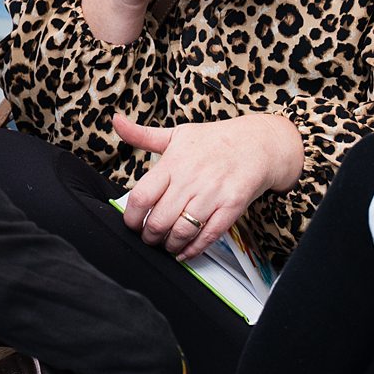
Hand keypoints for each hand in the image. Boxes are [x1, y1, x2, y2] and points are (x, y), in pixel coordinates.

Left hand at [114, 112, 302, 259]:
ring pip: (182, 231)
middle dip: (149, 236)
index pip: (142, 196)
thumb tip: (116, 121)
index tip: (131, 223)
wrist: (257, 144)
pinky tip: (185, 252)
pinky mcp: (231, 207)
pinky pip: (208, 235)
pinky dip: (193, 250)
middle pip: (159, 220)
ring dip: (169, 245)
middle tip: (148, 238)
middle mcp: (191, 179)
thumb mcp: (176, 134)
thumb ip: (142, 135)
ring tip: (166, 245)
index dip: (131, 217)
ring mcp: (212, 194)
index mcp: (173, 162)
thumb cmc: (214, 140)